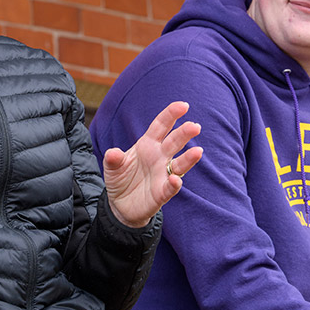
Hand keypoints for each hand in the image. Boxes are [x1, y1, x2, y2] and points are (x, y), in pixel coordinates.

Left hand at [103, 101, 202, 227]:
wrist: (120, 204)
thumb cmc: (120, 178)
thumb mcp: (112, 166)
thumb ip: (113, 158)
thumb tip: (113, 153)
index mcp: (147, 144)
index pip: (161, 126)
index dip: (171, 115)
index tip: (183, 106)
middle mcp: (159, 157)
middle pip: (174, 142)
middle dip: (184, 133)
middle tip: (195, 126)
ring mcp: (162, 174)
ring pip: (179, 164)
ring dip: (189, 158)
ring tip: (198, 151)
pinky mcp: (162, 193)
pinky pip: (170, 187)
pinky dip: (174, 183)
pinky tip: (175, 179)